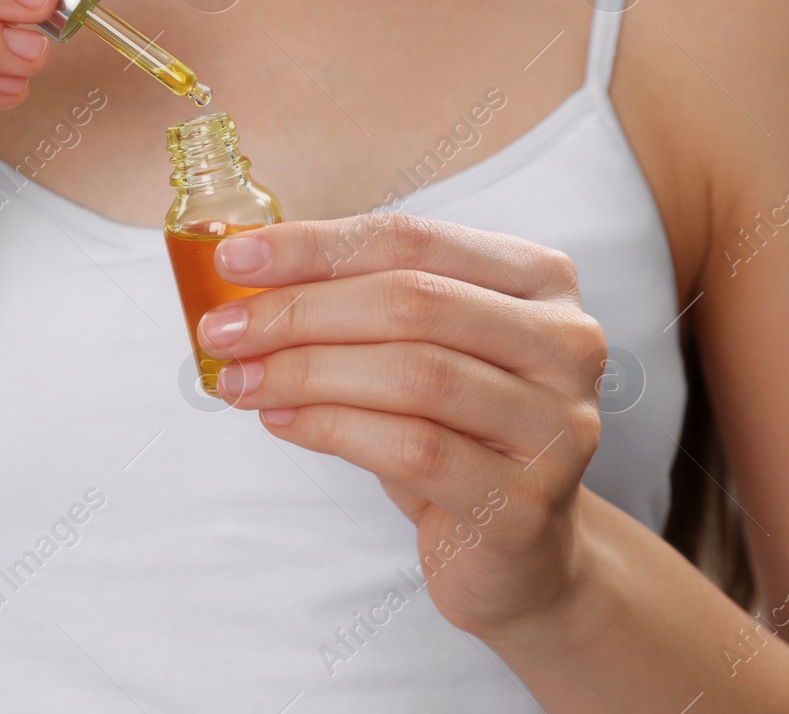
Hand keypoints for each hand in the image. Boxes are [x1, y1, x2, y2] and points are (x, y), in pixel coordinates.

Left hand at [199, 213, 605, 637]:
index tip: (232, 257)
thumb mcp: (410, 349)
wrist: (517, 550)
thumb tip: (241, 277)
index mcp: (537, 279)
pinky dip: (332, 428)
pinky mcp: (527, 501)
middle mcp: (566, 342)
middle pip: (412, 302)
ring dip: (306, 373)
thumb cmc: (451, 431)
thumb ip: (350, 302)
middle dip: (299, 312)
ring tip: (240, 382)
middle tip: (222, 330)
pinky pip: (414, 450)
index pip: (410, 239)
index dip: (313, 245)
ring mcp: (558, 424)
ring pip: (414, 374)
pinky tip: (281, 422)